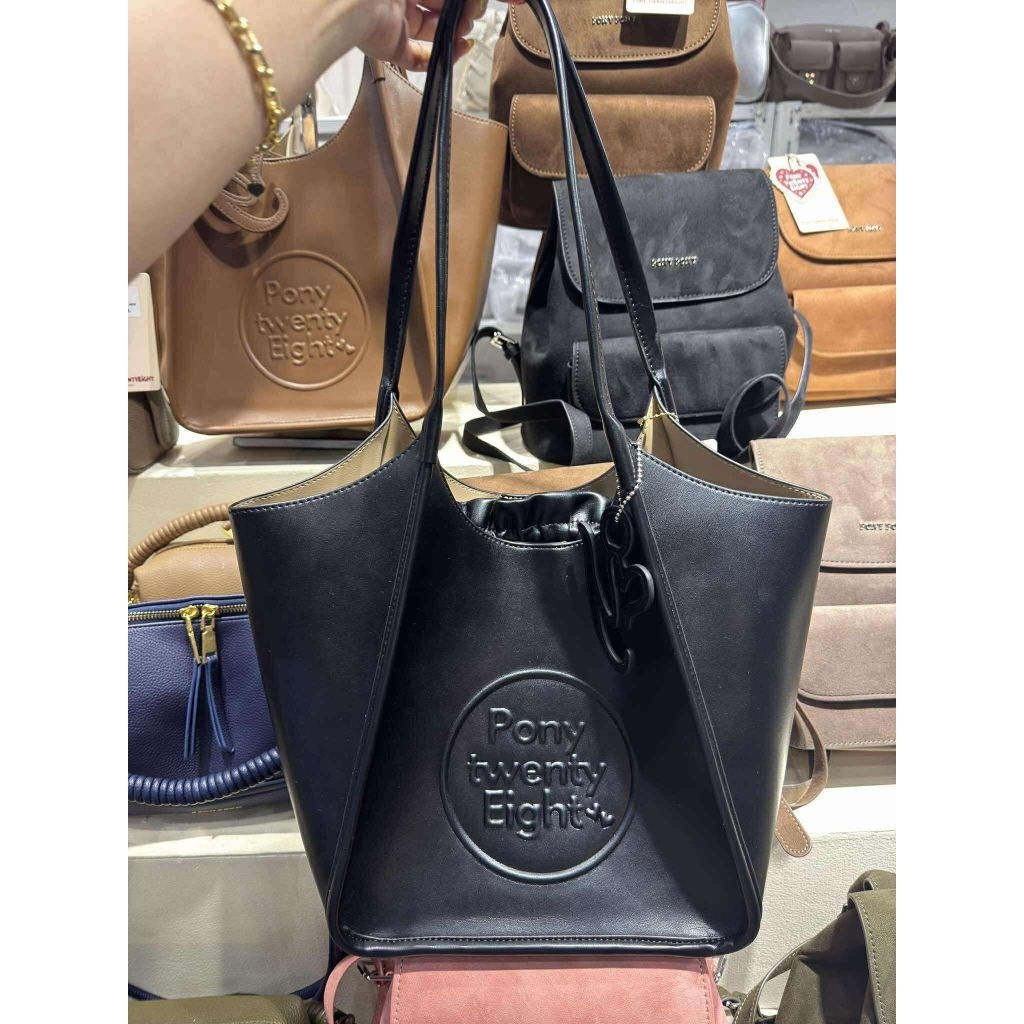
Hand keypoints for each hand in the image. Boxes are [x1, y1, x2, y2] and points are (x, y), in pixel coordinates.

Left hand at [359, 0, 522, 71]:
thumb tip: (480, 3)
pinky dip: (443, 56)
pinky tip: (460, 49)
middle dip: (467, 6)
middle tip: (474, 10)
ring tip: (466, 27)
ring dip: (458, 28)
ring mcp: (395, 17)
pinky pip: (421, 57)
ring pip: (437, 26)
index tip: (511, 0)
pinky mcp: (391, 45)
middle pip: (445, 1)